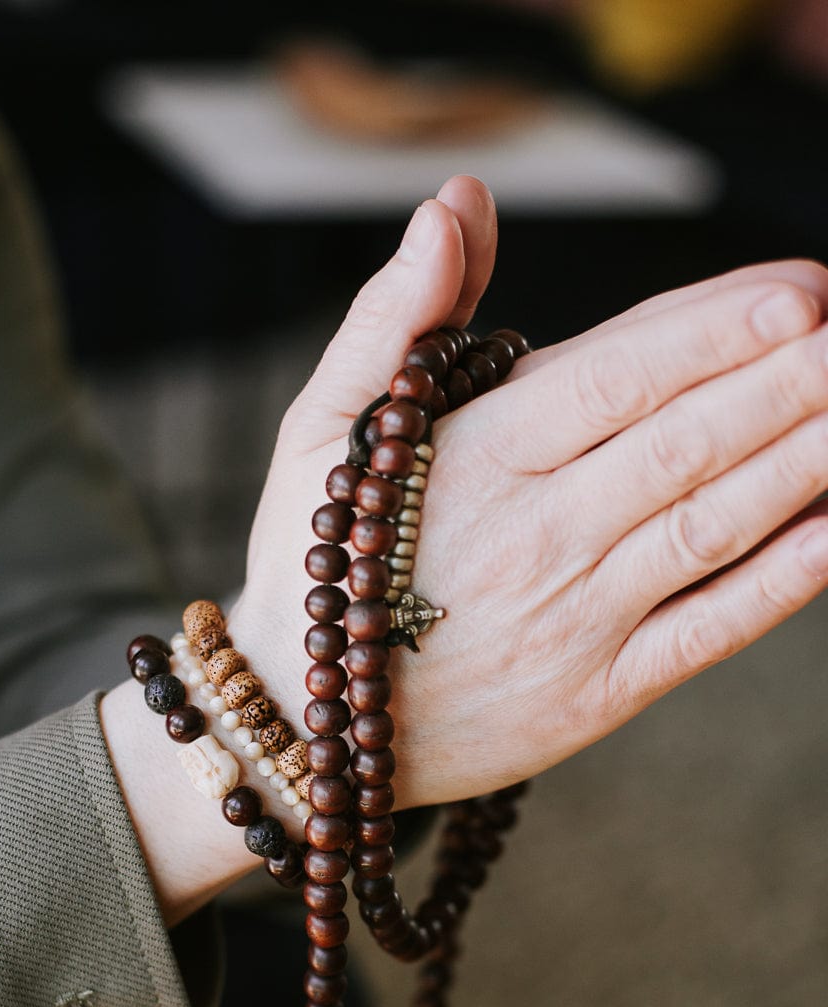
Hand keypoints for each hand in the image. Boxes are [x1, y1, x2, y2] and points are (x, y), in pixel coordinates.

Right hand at [230, 177, 827, 806]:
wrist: (305, 725)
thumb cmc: (320, 555)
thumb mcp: (321, 426)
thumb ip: (393, 316)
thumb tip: (455, 205)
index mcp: (475, 460)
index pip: (618, 376)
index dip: (714, 330)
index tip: (801, 291)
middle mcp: (536, 537)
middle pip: (684, 444)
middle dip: (787, 383)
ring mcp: (575, 622)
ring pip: (711, 527)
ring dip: (802, 465)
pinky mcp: (598, 695)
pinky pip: (705, 633)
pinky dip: (780, 585)